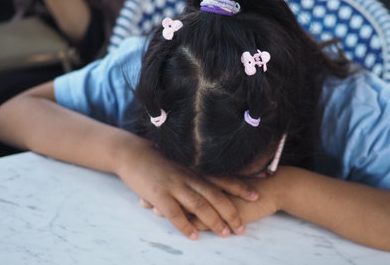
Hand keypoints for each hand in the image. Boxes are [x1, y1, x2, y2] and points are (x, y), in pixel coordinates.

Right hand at [117, 138, 258, 239]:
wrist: (133, 154)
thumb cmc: (159, 158)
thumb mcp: (181, 161)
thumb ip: (196, 170)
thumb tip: (212, 179)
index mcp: (196, 168)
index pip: (223, 177)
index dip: (241, 186)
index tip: (256, 195)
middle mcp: (189, 175)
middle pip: (216, 195)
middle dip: (231, 212)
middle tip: (243, 227)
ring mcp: (175, 185)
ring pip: (199, 205)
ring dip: (214, 221)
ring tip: (226, 234)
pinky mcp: (159, 194)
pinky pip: (175, 213)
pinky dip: (185, 226)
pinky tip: (194, 236)